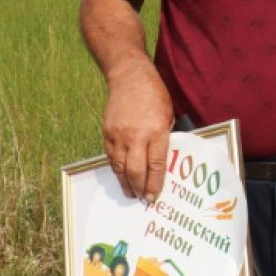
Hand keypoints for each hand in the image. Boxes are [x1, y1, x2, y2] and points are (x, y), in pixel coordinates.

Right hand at [101, 60, 172, 202]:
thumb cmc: (154, 95)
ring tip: (132, 193)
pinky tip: (122, 176)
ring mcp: (118, 136)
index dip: (155, 183)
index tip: (155, 196)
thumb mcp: (168, 115)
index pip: (155, 165)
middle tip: (144, 199)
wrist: (129, 77)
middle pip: (135, 171)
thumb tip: (162, 160)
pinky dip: (117, 169)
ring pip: (120, 167)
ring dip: (126, 183)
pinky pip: (111, 157)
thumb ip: (164, 137)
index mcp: (156, 131)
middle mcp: (136, 136)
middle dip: (140, 188)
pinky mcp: (107, 133)